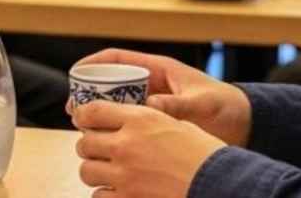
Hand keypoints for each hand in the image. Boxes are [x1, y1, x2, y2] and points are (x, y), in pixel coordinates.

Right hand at [69, 49, 250, 147]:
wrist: (245, 125)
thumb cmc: (227, 107)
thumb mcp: (203, 104)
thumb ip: (178, 105)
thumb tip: (151, 107)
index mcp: (160, 70)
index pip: (119, 59)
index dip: (94, 63)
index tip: (75, 73)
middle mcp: (152, 85)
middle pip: (111, 83)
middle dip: (90, 93)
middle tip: (75, 110)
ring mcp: (153, 103)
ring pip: (116, 104)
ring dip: (99, 113)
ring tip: (83, 128)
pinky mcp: (156, 122)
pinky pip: (128, 121)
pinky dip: (115, 129)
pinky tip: (105, 142)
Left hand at [73, 101, 225, 197]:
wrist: (218, 182)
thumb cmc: (203, 153)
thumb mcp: (176, 123)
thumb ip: (146, 120)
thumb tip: (126, 121)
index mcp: (140, 119)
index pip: (92, 111)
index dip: (82, 115)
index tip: (82, 119)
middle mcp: (126, 145)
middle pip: (84, 143)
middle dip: (88, 146)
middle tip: (97, 149)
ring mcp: (125, 175)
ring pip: (86, 171)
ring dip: (94, 171)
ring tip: (106, 171)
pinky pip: (98, 197)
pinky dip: (104, 194)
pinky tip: (116, 191)